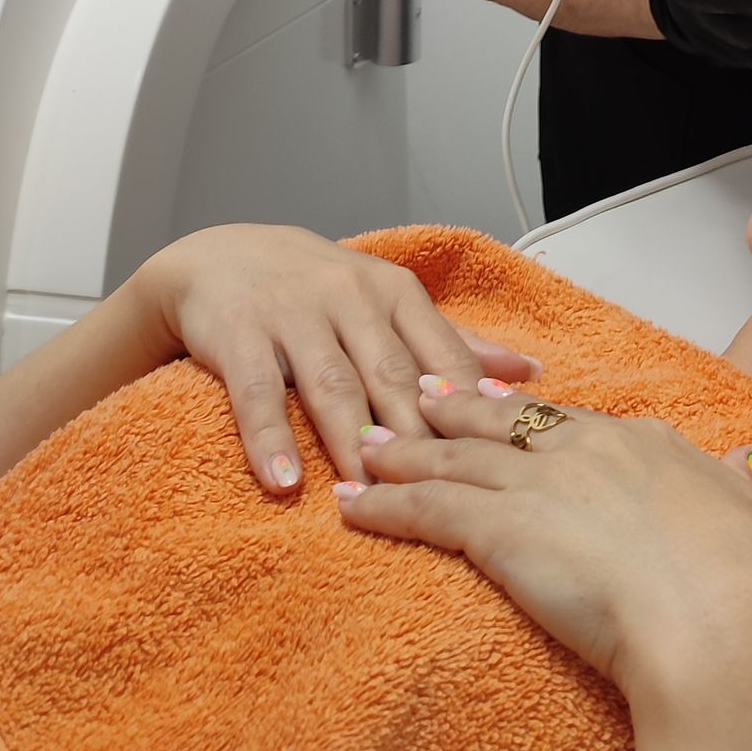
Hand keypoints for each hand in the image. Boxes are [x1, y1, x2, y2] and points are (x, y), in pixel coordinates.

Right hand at [137, 225, 543, 497]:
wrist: (223, 256)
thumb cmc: (321, 289)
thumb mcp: (387, 300)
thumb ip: (452, 340)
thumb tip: (528, 372)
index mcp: (395, 292)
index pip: (441, 354)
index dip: (467, 405)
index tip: (492, 456)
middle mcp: (350, 297)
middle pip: (392, 374)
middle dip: (417, 433)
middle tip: (439, 492)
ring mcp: (294, 314)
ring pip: (332, 385)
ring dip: (352, 440)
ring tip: (370, 494)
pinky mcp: (240, 334)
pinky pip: (256, 392)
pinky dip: (270, 436)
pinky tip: (283, 481)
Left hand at [335, 380, 751, 699]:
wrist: (717, 615)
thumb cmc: (741, 576)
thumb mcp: (747, 513)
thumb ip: (735, 483)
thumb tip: (747, 467)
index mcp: (640, 443)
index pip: (569, 421)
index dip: (527, 413)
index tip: (496, 398)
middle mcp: (583, 449)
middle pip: (503, 424)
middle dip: (455, 408)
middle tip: (416, 392)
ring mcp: (539, 484)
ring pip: (455, 458)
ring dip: (403, 451)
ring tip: (365, 442)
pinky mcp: (502, 529)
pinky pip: (428, 510)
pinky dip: (383, 505)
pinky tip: (351, 505)